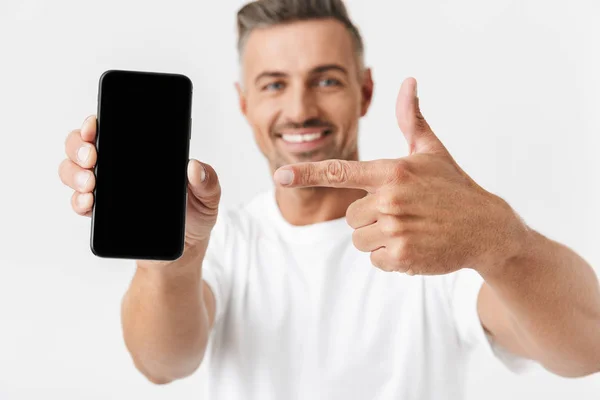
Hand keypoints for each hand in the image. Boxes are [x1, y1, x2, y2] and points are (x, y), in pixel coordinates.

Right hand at [58, 115, 221, 259]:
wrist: (185, 247)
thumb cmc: (196, 214)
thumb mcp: (209, 196)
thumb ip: (208, 181)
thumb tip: (194, 167)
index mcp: (142, 152)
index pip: (111, 128)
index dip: (95, 122)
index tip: (93, 126)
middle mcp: (119, 166)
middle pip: (82, 145)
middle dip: (79, 147)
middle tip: (93, 158)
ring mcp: (106, 188)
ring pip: (74, 171)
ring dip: (75, 174)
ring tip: (91, 185)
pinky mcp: (102, 213)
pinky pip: (79, 202)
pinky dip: (78, 201)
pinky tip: (88, 203)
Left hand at [273, 78, 526, 274]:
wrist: (487, 227)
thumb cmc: (453, 186)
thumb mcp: (431, 151)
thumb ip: (411, 119)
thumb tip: (407, 81)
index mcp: (391, 171)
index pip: (339, 171)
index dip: (307, 174)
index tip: (280, 176)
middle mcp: (390, 198)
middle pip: (350, 216)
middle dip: (370, 218)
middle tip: (403, 213)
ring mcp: (397, 228)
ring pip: (360, 240)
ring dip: (380, 238)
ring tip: (410, 229)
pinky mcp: (404, 255)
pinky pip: (376, 259)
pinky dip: (391, 257)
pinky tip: (415, 245)